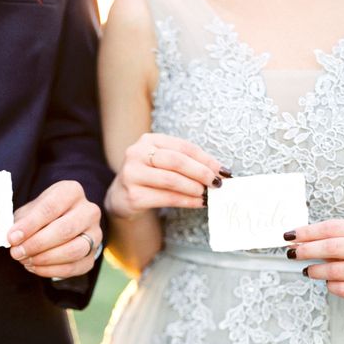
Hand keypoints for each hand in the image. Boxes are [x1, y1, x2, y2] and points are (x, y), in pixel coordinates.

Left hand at [7, 181, 102, 279]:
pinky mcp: (92, 255)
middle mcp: (89, 211)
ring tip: (26, 260)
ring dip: (46, 259)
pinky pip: (75, 267)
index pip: (51, 208)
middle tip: (17, 253)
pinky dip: (52, 270)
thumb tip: (13, 238)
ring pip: (74, 251)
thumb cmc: (43, 214)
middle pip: (65, 230)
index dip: (30, 225)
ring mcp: (95, 234)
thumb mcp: (30, 210)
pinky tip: (36, 267)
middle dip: (37, 244)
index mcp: (72, 192)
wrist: (62, 222)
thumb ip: (21, 222)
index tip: (12, 238)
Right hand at [105, 133, 228, 219]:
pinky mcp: (133, 195)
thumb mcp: (162, 162)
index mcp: (148, 140)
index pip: (183, 146)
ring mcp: (132, 174)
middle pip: (176, 161)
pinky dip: (186, 201)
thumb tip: (218, 171)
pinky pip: (166, 198)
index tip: (222, 170)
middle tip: (217, 182)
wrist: (121, 197)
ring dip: (194, 188)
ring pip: (171, 180)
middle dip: (201, 172)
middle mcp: (137, 154)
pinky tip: (197, 203)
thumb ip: (185, 162)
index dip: (205, 158)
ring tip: (207, 194)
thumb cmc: (149, 177)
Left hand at [285, 218, 343, 308]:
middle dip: (306, 250)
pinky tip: (328, 283)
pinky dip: (332, 286)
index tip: (290, 236)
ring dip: (316, 270)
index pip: (332, 228)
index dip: (307, 232)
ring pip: (337, 270)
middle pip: (332, 247)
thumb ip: (338, 239)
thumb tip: (302, 241)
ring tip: (308, 271)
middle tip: (292, 253)